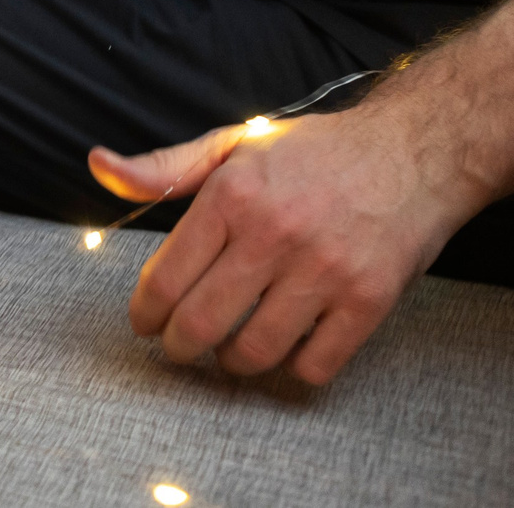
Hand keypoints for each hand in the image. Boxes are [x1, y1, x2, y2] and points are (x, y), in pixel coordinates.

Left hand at [88, 106, 473, 384]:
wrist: (414, 151)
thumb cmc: (316, 151)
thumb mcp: (233, 144)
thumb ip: (164, 167)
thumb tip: (98, 165)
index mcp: (232, 195)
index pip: (165, 279)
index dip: (145, 314)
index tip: (144, 324)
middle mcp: (274, 234)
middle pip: (201, 324)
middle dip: (179, 347)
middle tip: (180, 348)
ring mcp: (324, 270)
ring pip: (254, 352)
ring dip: (232, 363)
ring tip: (229, 351)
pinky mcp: (368, 301)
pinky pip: (315, 365)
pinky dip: (293, 369)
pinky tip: (286, 350)